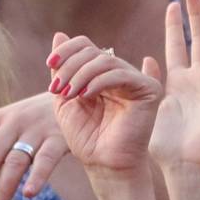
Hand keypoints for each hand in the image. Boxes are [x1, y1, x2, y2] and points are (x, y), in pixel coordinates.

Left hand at [0, 93, 67, 199]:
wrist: (75, 97)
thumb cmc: (33, 121)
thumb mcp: (6, 130)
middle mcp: (13, 122)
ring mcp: (36, 129)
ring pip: (15, 162)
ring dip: (3, 192)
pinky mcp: (59, 138)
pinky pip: (46, 159)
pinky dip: (37, 177)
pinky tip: (29, 194)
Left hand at [48, 35, 161, 177]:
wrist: (104, 164)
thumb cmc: (86, 137)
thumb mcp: (65, 99)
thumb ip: (62, 70)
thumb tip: (59, 35)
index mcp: (101, 73)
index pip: (85, 45)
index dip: (66, 50)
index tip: (50, 63)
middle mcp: (119, 73)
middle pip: (93, 50)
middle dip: (70, 66)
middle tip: (57, 88)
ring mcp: (136, 80)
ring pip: (106, 60)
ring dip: (81, 74)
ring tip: (68, 94)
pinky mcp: (149, 89)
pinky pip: (122, 74)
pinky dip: (100, 81)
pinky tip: (86, 95)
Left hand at [147, 0, 199, 173]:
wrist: (184, 165)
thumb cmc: (164, 146)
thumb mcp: (150, 107)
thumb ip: (148, 82)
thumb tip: (145, 59)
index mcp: (177, 84)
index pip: (177, 47)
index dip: (175, 26)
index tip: (171, 4)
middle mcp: (197, 80)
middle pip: (198, 40)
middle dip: (194, 16)